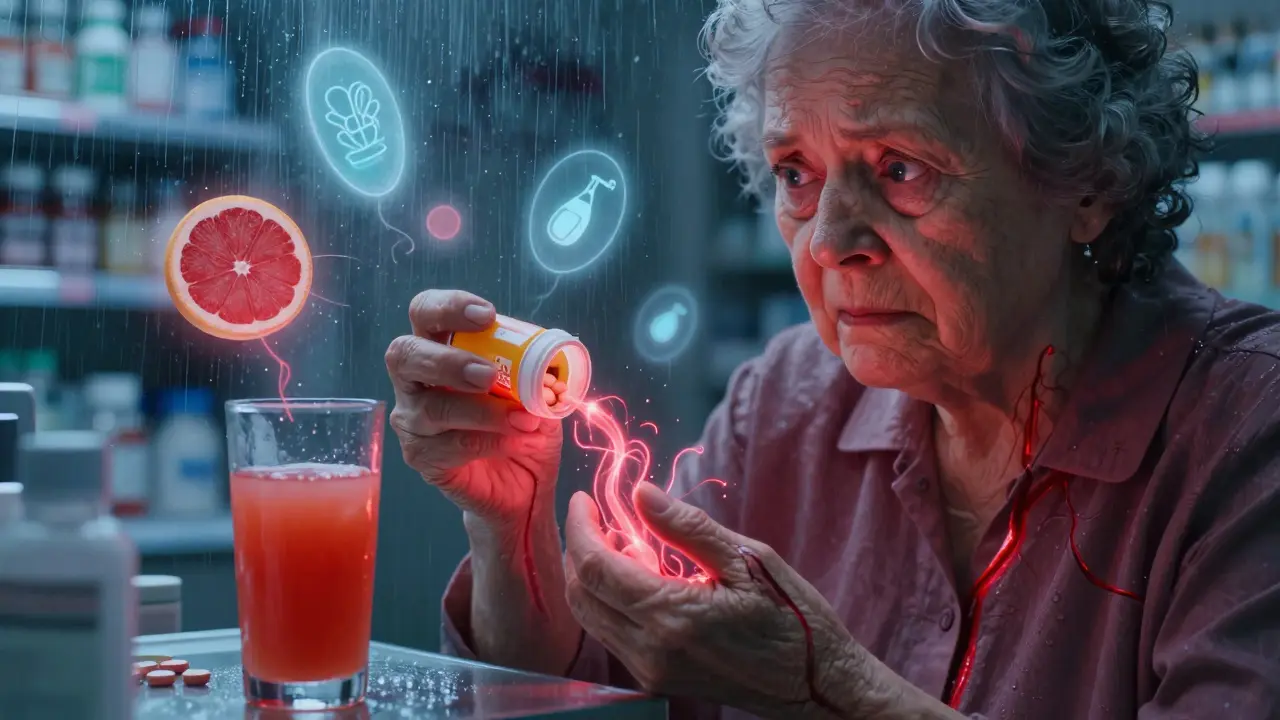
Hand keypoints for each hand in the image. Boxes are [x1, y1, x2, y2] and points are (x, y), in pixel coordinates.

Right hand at [385, 289, 562, 528]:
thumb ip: (538, 372)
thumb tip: (548, 362)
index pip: (425, 313)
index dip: (448, 307)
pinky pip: (446, 446)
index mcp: (442, 346)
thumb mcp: (541, 392)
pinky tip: (513, 442)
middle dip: (447, 360)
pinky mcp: (420, 456)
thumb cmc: (524, 423)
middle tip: (488, 374)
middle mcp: (416, 379)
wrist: (526, 482)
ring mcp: (413, 418)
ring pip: (431, 408)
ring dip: (482, 412)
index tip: (486, 316)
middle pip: (404, 354)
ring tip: (522, 419)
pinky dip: (487, 442)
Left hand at [563, 483, 870, 718]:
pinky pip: (610, 634)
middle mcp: (652, 650)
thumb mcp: (748, 559)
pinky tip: (637, 575)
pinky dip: (608, 599)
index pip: (596, 566)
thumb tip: (641, 493)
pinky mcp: (657, 679)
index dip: (580, 527)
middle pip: (582, 594)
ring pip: (590, 616)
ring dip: (591, 575)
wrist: (818, 685)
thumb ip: (688, 526)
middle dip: (579, 549)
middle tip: (598, 516)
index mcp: (673, 616)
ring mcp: (651, 670)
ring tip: (620, 542)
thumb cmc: (793, 618)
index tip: (584, 498)